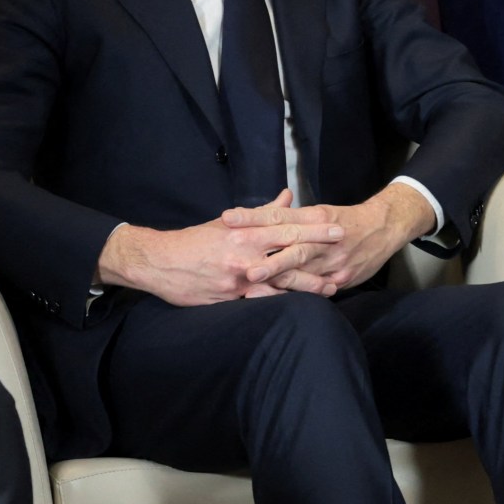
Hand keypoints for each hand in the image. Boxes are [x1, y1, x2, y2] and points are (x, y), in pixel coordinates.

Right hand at [97, 190, 345, 304]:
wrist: (159, 262)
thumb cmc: (196, 240)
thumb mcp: (229, 223)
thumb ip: (262, 213)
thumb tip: (288, 196)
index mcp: (246, 234)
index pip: (288, 229)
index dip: (315, 229)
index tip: (338, 228)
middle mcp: (245, 255)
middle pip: (290, 256)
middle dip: (319, 258)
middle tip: (344, 258)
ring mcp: (239, 279)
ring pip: (280, 283)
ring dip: (307, 286)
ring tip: (331, 288)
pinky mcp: (230, 298)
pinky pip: (262, 301)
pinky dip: (282, 302)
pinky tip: (300, 307)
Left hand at [221, 182, 434, 294]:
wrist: (385, 227)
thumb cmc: (345, 220)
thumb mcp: (319, 212)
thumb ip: (290, 216)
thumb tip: (259, 213)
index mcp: (314, 217)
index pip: (279, 216)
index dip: (253, 217)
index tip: (227, 218)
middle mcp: (323, 239)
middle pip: (291, 247)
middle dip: (267, 258)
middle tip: (243, 266)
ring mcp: (333, 261)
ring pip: (303, 272)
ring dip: (277, 280)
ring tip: (254, 287)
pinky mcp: (341, 279)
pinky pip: (317, 289)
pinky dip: (298, 294)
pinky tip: (279, 303)